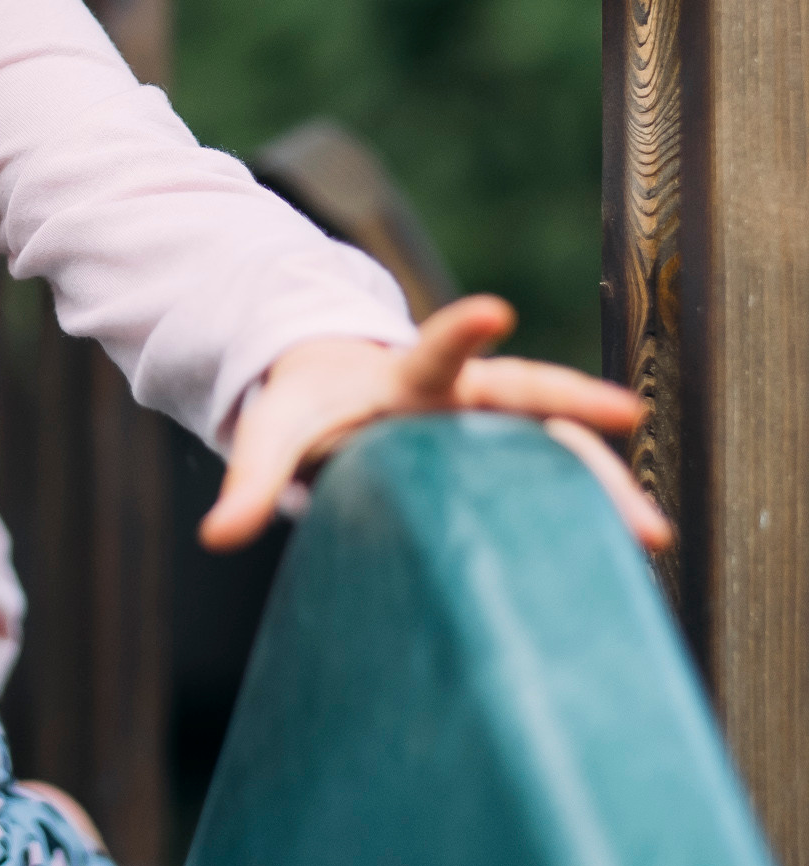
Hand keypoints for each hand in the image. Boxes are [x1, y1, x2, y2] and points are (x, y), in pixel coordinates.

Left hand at [201, 294, 663, 553]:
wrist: (338, 386)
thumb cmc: (308, 409)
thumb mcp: (275, 436)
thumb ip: (250, 481)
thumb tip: (214, 536)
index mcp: (408, 376)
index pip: (437, 350)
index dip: (461, 329)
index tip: (496, 308)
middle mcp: (463, 395)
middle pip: (527, 391)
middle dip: (576, 402)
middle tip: (629, 414)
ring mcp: (492, 426)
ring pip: (558, 445)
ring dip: (603, 485)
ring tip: (651, 538)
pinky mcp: (505, 459)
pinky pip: (557, 480)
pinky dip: (591, 513)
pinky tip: (632, 557)